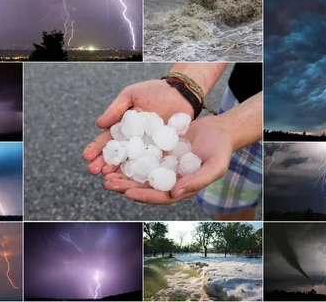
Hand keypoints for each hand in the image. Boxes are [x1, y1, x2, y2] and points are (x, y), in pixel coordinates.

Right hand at [82, 79, 193, 170]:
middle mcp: (134, 142)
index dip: (96, 149)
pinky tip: (134, 178)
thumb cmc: (155, 91)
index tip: (86, 156)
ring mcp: (149, 148)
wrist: (181, 92)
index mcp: (124, 129)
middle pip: (117, 156)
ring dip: (119, 172)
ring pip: (132, 163)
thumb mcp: (131, 95)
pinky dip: (143, 171)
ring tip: (108, 177)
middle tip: (93, 171)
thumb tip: (99, 124)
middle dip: (104, 164)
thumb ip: (116, 109)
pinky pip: (152, 163)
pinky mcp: (164, 151)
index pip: (107, 141)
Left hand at [102, 115, 233, 203]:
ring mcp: (163, 165)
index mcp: (181, 188)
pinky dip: (128, 156)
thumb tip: (175, 193)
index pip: (160, 196)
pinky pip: (141, 154)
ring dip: (122, 174)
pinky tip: (115, 153)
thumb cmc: (221, 150)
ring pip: (139, 172)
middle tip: (107, 183)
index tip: (128, 193)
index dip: (144, 196)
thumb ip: (198, 180)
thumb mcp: (215, 166)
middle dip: (125, 186)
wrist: (220, 130)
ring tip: (104, 173)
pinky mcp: (159, 150)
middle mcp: (169, 179)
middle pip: (144, 186)